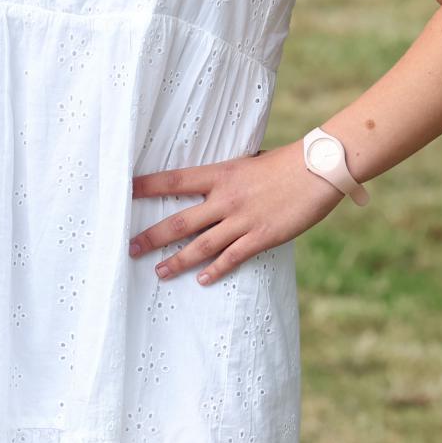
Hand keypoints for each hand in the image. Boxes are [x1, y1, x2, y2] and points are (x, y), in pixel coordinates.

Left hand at [127, 142, 342, 285]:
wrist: (317, 170)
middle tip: (130, 248)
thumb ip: (226, 177)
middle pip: (180, 221)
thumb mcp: (247, 162)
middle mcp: (225, 198)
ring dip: (178, 261)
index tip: (124, 192)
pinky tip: (202, 280)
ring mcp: (243, 219)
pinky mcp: (262, 237)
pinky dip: (216, 270)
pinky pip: (233, 257)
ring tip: (158, 272)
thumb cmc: (284, 163)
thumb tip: (210, 183)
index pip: (174, 180)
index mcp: (220, 174)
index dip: (147, 187)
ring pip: (202, 245)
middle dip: (152, 237)